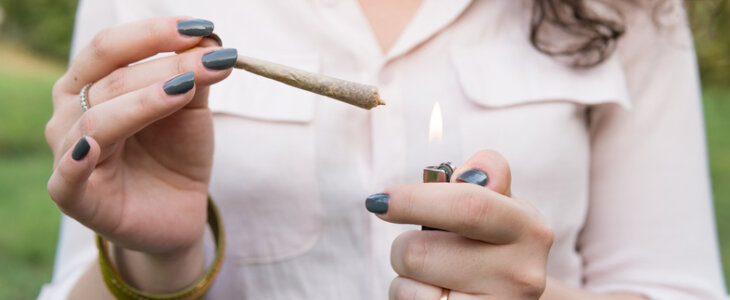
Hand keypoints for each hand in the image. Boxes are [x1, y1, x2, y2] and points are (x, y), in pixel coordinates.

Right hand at [46, 17, 235, 258]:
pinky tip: (92, 147)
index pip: (111, 48)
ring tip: (185, 90)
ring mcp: (68, 155)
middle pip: (110, 80)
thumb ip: (193, 76)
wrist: (177, 212)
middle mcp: (70, 114)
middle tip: (211, 60)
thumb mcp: (189, 109)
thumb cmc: (175, 154)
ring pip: (98, 121)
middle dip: (165, 67)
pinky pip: (66, 179)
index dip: (153, 34)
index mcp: (89, 85)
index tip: (201, 28)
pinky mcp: (76, 199)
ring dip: (144, 102)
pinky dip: (75, 162)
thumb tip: (208, 39)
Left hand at [367, 150, 553, 298]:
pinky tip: (434, 296)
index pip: (468, 208)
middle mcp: (520, 274)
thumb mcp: (501, 206)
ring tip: (434, 274)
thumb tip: (468, 172)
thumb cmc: (494, 244)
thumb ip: (487, 176)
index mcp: (528, 230)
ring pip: (410, 283)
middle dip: (404, 243)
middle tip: (413, 243)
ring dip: (407, 274)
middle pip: (420, 251)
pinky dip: (410, 296)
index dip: (415, 201)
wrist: (510, 297)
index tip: (380, 200)